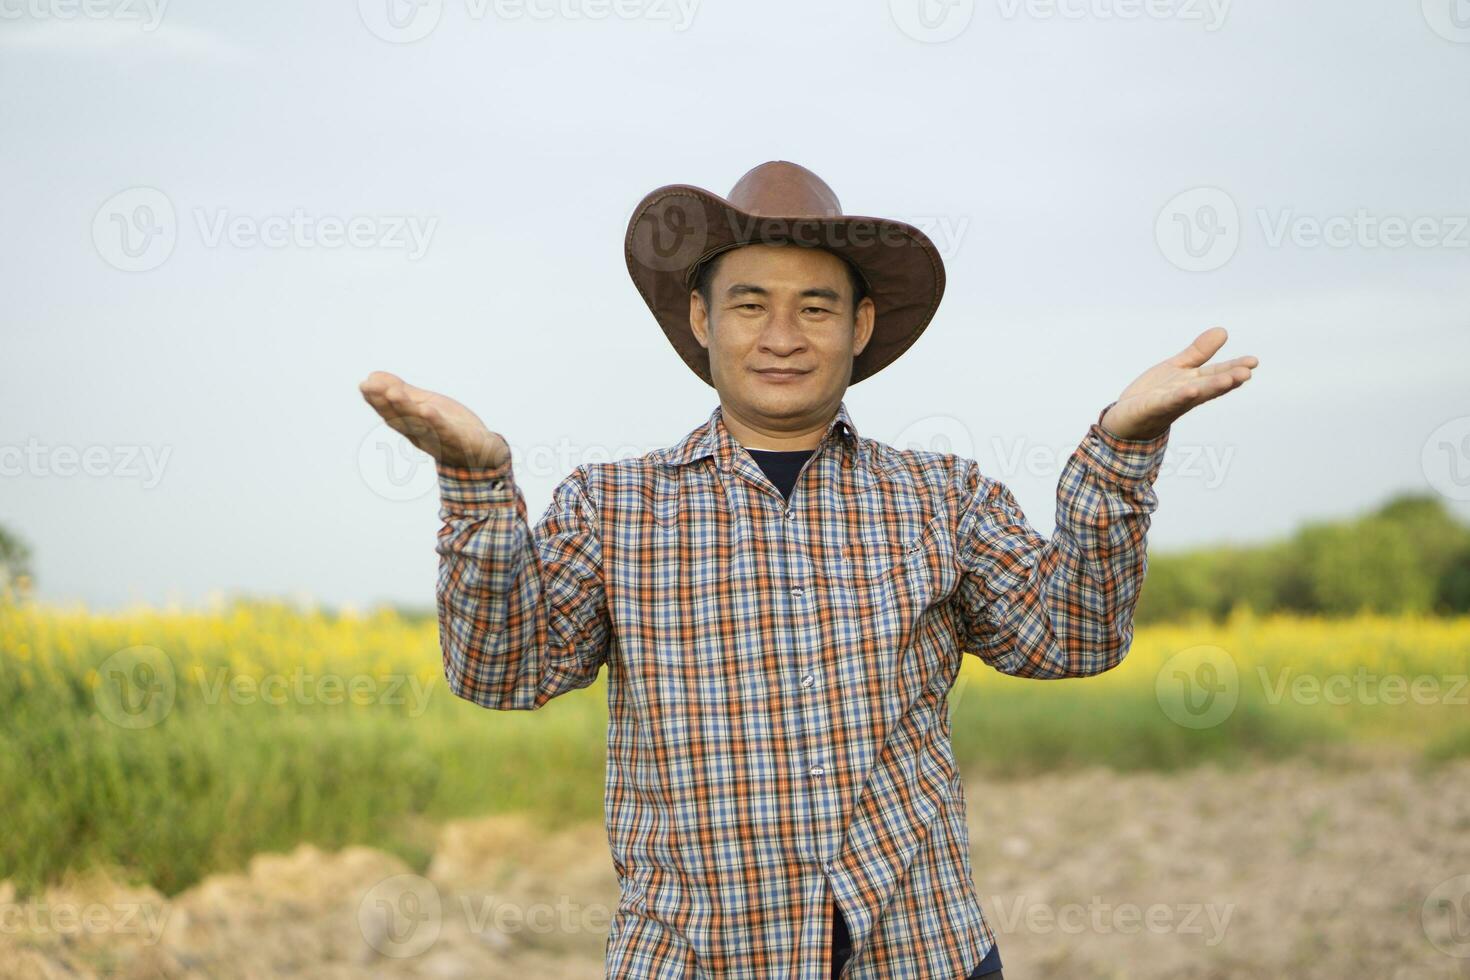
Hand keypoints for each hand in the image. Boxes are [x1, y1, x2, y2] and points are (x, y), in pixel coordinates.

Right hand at [358, 371, 509, 469]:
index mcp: (410, 424)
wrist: (480, 452)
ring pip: (419, 423)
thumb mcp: (423, 405)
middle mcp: (420, 433)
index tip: (364, 385)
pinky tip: (427, 409)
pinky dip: (435, 421)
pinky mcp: (458, 440)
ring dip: (405, 408)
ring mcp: (438, 438)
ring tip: (394, 393)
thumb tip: (371, 376)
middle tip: (370, 386)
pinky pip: (445, 431)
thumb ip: (401, 392)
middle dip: (384, 402)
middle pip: (400, 417)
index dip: (376, 399)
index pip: (390, 411)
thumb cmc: (449, 427)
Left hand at [1100, 327, 1257, 440]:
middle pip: (1209, 386)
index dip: (1234, 369)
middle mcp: (1186, 395)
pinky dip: (1179, 396)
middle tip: (1247, 373)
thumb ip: (1199, 352)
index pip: (1217, 375)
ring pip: (1193, 395)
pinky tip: (1191, 389)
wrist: (1125, 418)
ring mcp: (1170, 403)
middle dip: (1228, 380)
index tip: (1253, 362)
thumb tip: (1223, 331)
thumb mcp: (1178, 368)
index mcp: (1194, 383)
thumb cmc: (1155, 393)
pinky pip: (1167, 402)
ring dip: (1211, 388)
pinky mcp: (1152, 408)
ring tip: (1229, 380)